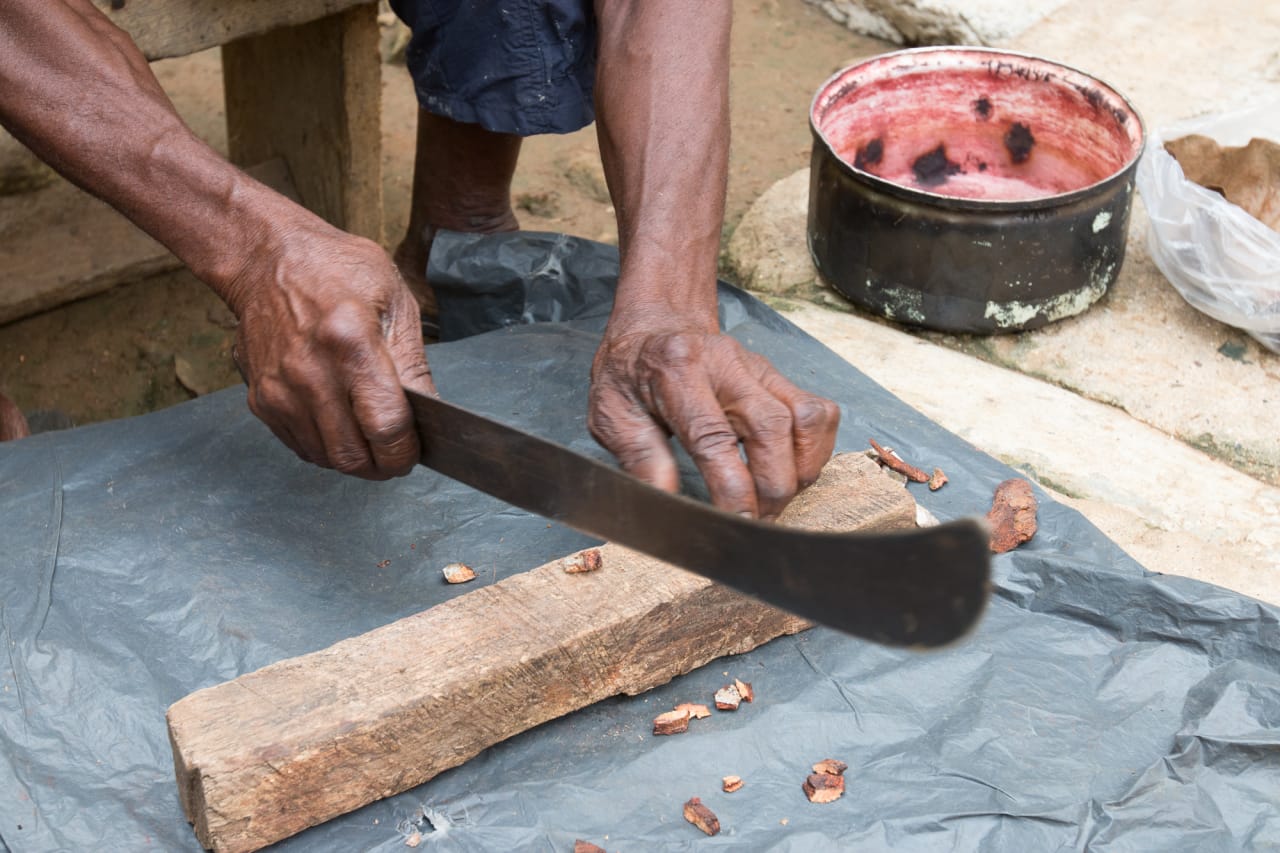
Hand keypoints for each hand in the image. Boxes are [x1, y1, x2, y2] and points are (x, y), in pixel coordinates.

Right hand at [228, 222, 436, 479]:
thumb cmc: (335, 270)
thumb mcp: (394, 300)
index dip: (407, 450)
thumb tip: (430, 414)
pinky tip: (342, 421)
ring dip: (357, 458)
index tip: (417, 449)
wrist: (266, 259)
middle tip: (398, 451)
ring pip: (328, 459)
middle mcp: (308, 372)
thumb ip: (413, 363)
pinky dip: (329, 446)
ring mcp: (279, 390)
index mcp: (349, 341)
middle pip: (354, 455)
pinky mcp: (261, 400)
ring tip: (371, 433)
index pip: (385, 426)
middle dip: (385, 464)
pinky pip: (303, 448)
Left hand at [589, 324, 839, 519]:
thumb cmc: (630, 372)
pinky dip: (816, 450)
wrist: (656, 326)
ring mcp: (760, 368)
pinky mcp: (780, 376)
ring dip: (798, 472)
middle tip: (752, 521)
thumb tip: (665, 505)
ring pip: (805, 420)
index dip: (732, 490)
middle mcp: (726, 364)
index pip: (715, 439)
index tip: (733, 525)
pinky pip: (819, 412)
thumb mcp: (611, 412)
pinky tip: (791, 471)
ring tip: (773, 500)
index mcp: (677, 372)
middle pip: (771, 430)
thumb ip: (639, 458)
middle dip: (771, 489)